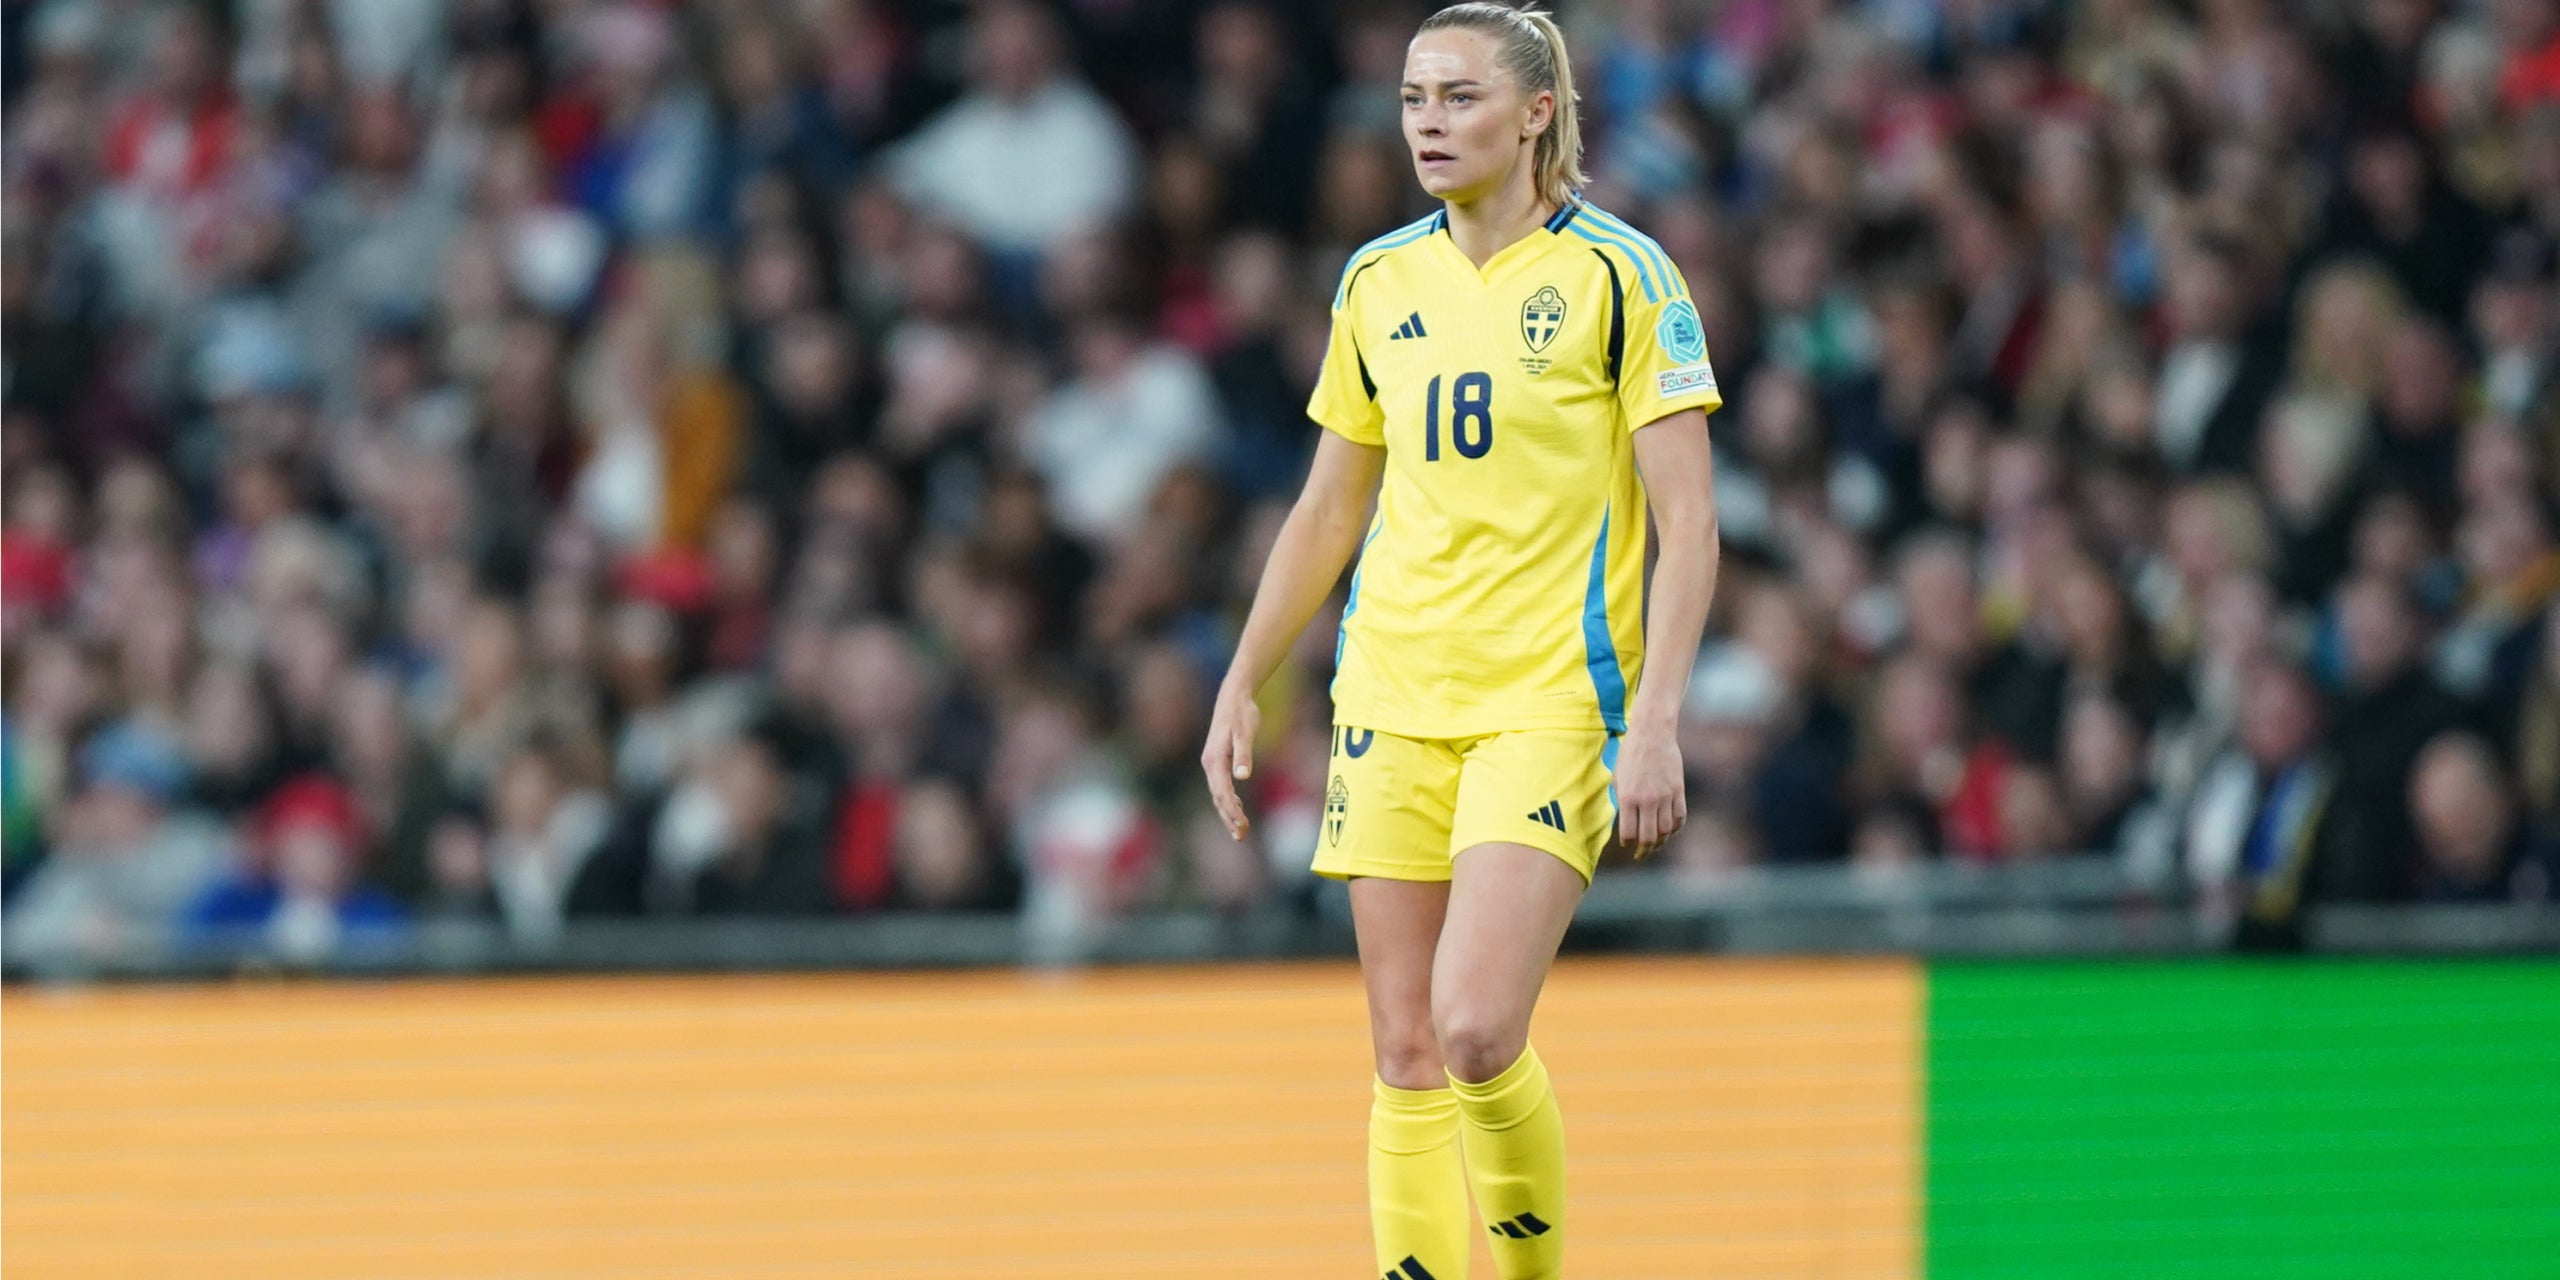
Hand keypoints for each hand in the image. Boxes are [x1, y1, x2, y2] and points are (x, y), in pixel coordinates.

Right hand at [1200, 678, 1261, 840]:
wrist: (1233, 697)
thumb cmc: (1242, 714)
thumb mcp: (1245, 733)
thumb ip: (1244, 754)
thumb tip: (1243, 776)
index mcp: (1215, 761)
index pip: (1222, 793)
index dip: (1231, 812)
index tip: (1242, 826)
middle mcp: (1209, 765)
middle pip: (1217, 798)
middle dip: (1229, 818)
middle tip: (1241, 836)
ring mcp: (1211, 764)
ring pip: (1217, 794)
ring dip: (1227, 813)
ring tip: (1239, 831)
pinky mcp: (1217, 761)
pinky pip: (1220, 787)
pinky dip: (1227, 801)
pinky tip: (1237, 808)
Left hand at [1613, 723, 1685, 856]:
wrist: (1652, 733)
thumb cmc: (1630, 753)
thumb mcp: (1618, 777)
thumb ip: (1621, 800)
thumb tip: (1625, 822)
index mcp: (1628, 797)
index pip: (1629, 833)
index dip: (1627, 842)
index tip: (1626, 844)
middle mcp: (1647, 800)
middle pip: (1648, 837)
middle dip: (1644, 850)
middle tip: (1641, 854)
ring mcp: (1665, 796)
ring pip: (1666, 830)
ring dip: (1660, 841)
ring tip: (1654, 845)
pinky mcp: (1679, 790)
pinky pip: (1680, 817)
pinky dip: (1676, 828)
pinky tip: (1670, 831)